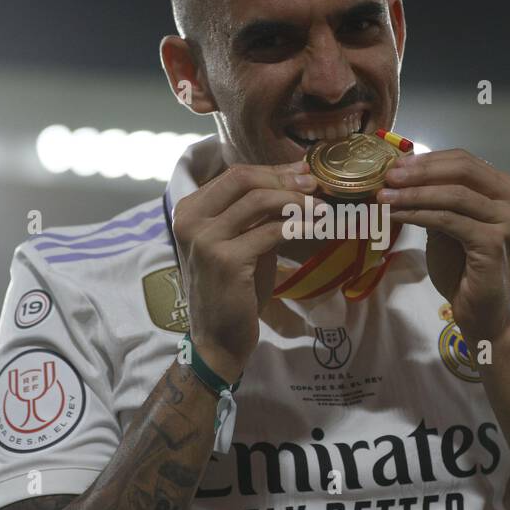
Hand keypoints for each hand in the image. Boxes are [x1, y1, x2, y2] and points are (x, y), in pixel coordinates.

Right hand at [172, 160, 316, 380]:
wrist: (218, 338)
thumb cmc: (233, 291)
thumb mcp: (241, 243)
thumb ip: (257, 215)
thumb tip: (297, 183)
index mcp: (189, 210)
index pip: (234, 175)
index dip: (273, 171)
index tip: (304, 172)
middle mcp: (190, 219)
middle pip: (243, 178)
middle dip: (284, 178)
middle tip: (315, 184)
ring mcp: (204, 238)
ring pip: (257, 200)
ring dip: (296, 201)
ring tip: (321, 207)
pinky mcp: (225, 259)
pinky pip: (270, 231)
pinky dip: (298, 226)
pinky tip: (317, 228)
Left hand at [377, 149, 509, 342]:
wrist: (481, 312)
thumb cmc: (464, 270)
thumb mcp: (449, 224)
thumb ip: (436, 198)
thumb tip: (402, 172)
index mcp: (508, 190)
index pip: (465, 161)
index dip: (428, 160)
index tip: (395, 165)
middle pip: (462, 171)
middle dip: (420, 172)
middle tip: (388, 176)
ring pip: (453, 194)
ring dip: (413, 193)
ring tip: (384, 196)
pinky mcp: (495, 242)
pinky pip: (448, 220)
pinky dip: (418, 214)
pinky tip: (397, 215)